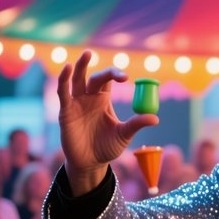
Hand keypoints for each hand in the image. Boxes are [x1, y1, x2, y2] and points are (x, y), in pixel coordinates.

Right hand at [57, 51, 158, 194]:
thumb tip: (156, 118)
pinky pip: (63, 93)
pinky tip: (67, 69)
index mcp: (103, 99)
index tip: (126, 78)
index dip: (115, 74)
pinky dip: (64, 80)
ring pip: (76, 80)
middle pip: (92, 77)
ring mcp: (76, 104)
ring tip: (86, 54)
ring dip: (80, 67)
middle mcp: (89, 98)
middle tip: (100, 59)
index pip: (108, 80)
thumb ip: (136, 124)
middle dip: (95, 67)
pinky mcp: (65, 112)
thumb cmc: (107, 147)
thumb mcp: (124, 135)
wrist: (90, 163)